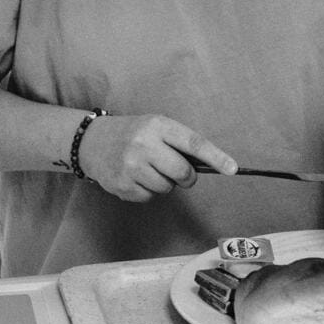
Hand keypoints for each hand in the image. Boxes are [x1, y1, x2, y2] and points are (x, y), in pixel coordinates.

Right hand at [78, 113, 236, 202]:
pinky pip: (149, 197)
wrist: (92, 142)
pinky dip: (147, 191)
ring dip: (163, 183)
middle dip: (186, 177)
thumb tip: (209, 165)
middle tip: (177, 172)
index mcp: (158, 126)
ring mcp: (131, 166)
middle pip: (183, 173)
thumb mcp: (155, 127)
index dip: (216, 157)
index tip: (232, 168)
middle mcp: (144, 145)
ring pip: (167, 188)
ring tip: (147, 168)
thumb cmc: (132, 133)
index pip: (193, 143)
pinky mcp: (122, 185)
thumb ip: (178, 143)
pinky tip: (134, 177)